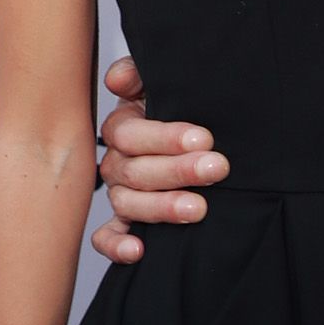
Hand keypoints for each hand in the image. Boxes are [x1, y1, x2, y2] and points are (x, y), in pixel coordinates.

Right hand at [90, 54, 229, 264]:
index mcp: (124, 127)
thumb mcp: (165, 86)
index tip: (203, 138)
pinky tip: (139, 250)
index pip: (131, 134)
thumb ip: (141, 74)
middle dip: (178, 170)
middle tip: (215, 168)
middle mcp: (118, 162)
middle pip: (134, 170)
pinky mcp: (128, 224)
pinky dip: (117, 246)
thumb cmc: (184, 109)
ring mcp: (122, 195)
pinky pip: (108, 237)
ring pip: (127, 203)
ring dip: (161, 207)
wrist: (208, 140)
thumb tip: (118, 80)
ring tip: (198, 208)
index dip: (165, 137)